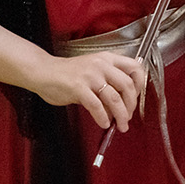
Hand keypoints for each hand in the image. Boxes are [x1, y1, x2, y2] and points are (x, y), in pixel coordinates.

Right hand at [29, 51, 146, 130]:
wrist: (43, 71)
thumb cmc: (67, 73)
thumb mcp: (92, 70)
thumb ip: (108, 82)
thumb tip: (122, 103)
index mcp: (107, 59)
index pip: (135, 67)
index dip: (140, 84)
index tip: (137, 97)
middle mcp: (101, 65)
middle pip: (127, 85)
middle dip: (131, 105)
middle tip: (128, 116)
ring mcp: (90, 76)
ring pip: (114, 98)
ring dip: (120, 115)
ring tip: (120, 124)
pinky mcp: (78, 87)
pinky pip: (96, 106)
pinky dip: (103, 117)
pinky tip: (104, 122)